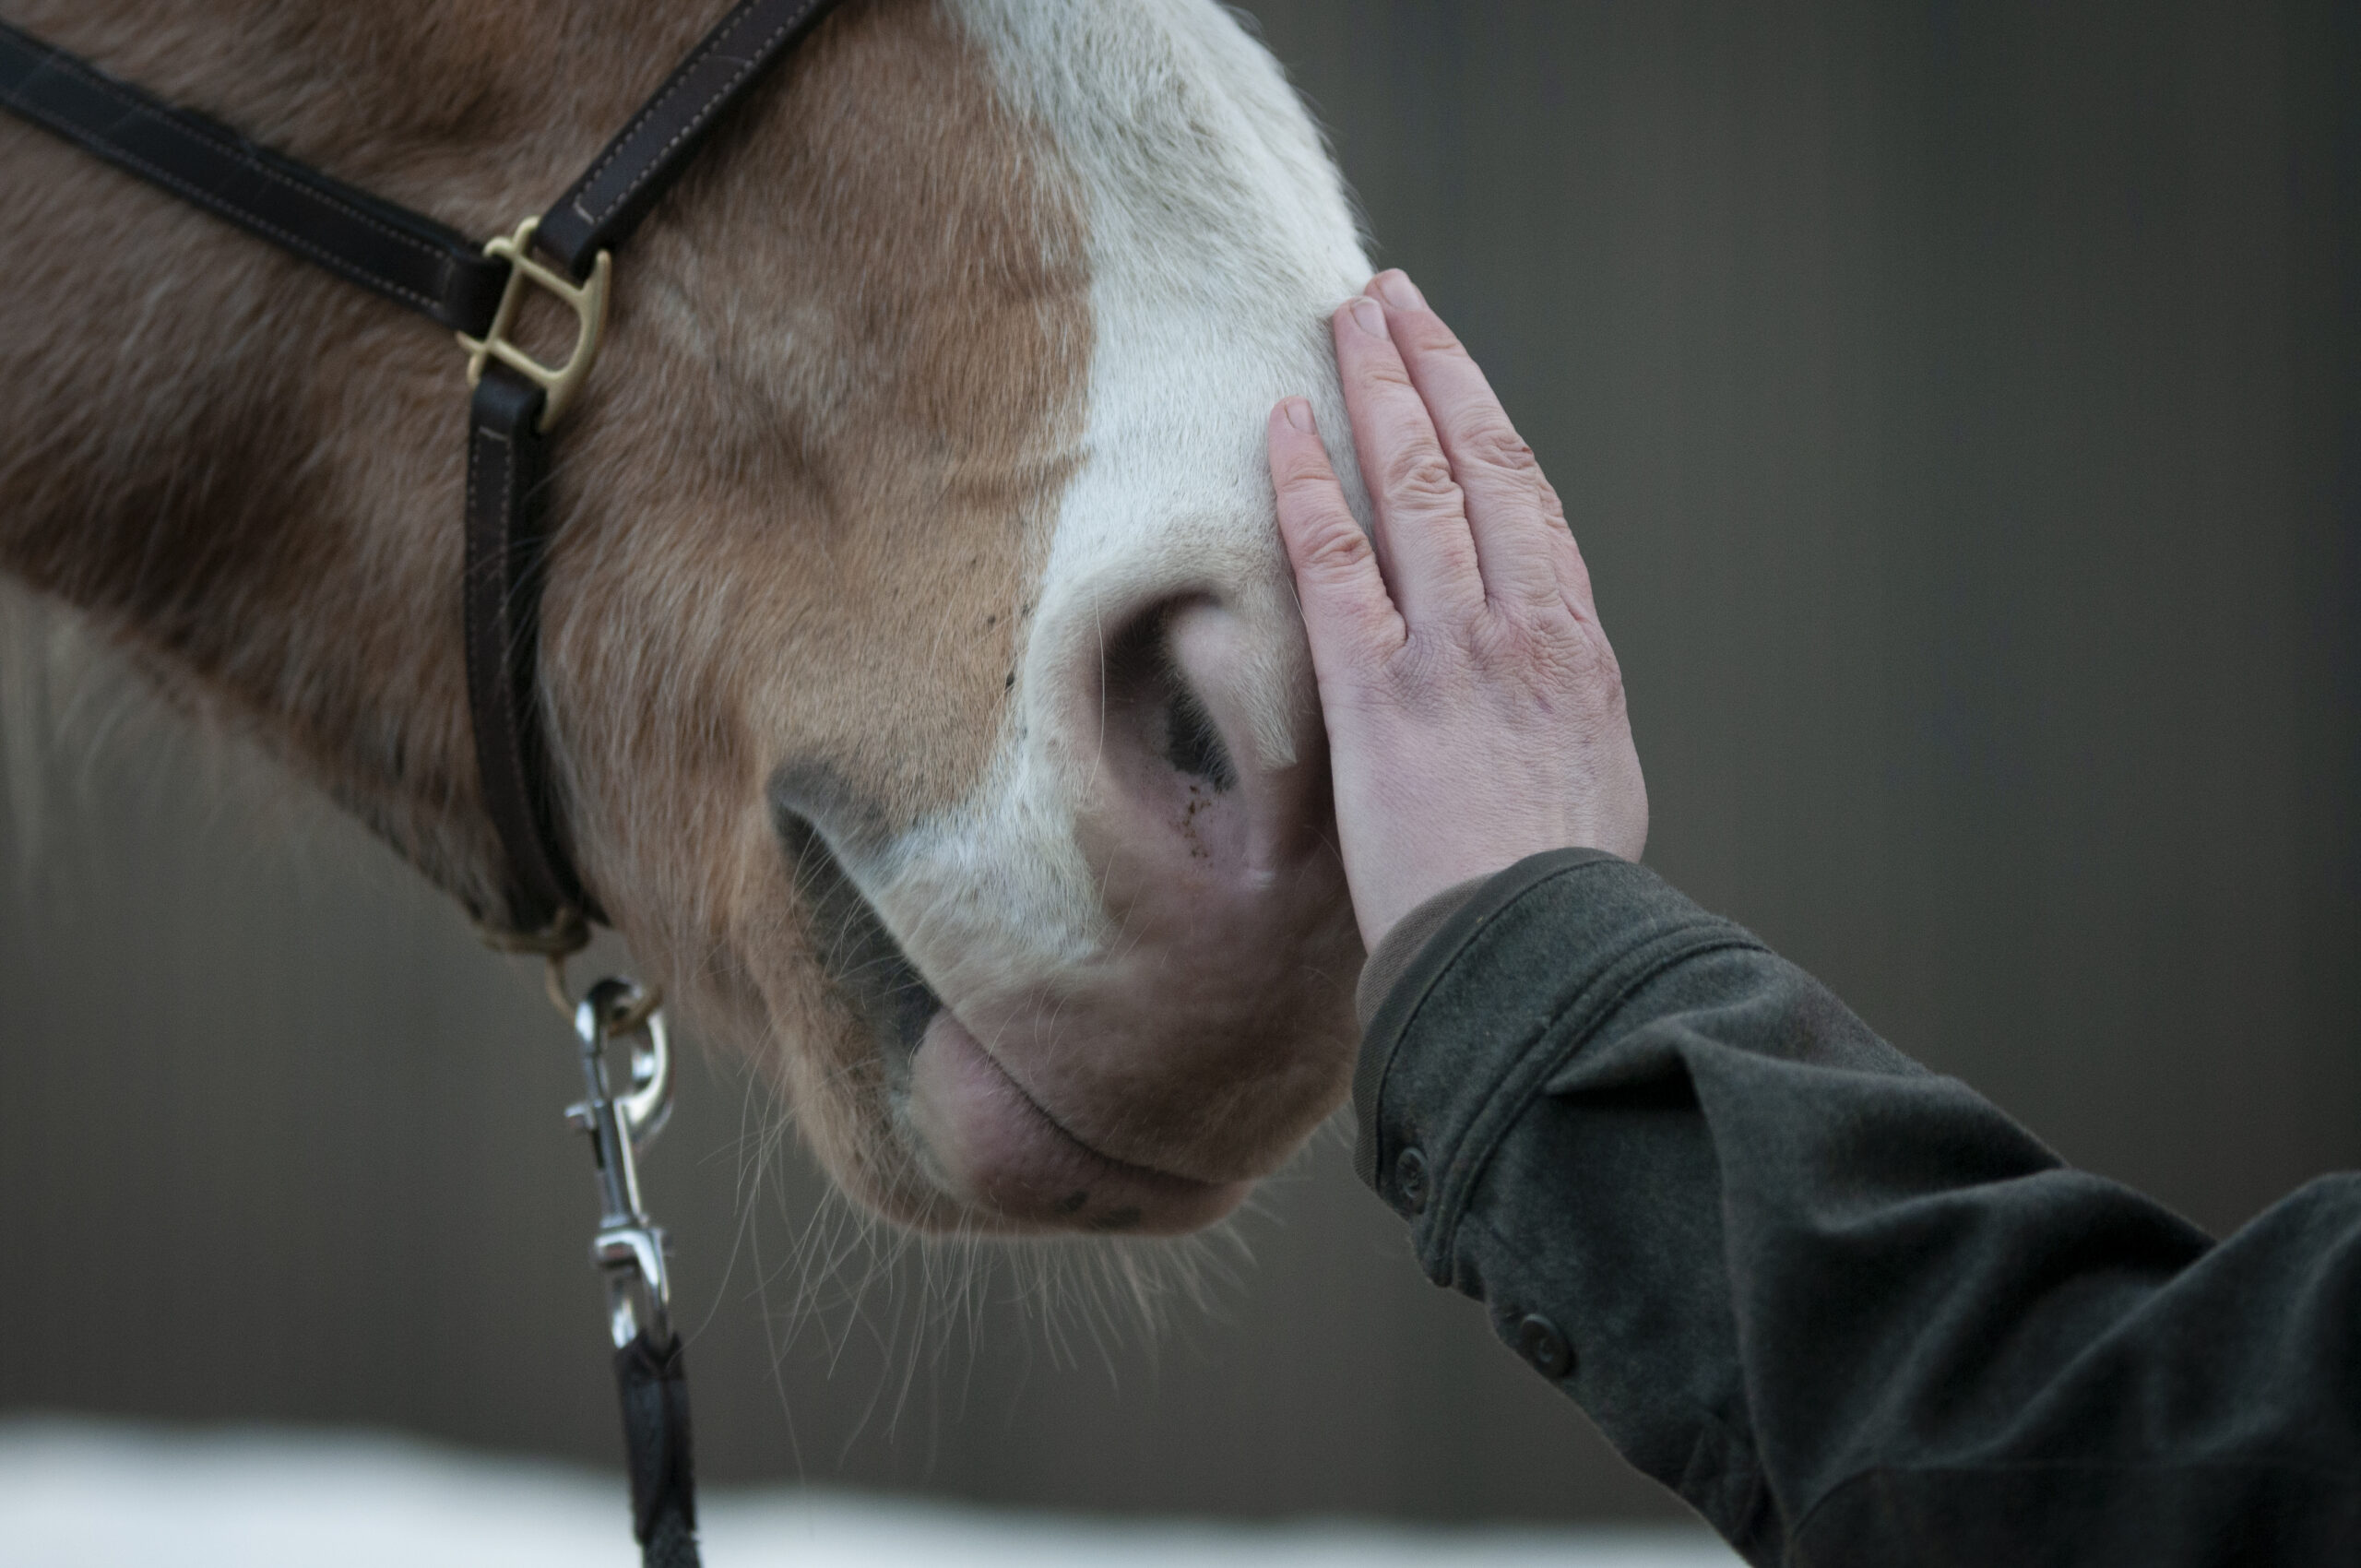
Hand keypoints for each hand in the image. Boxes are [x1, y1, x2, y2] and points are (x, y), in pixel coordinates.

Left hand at [1269, 271, 1647, 953]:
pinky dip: (1305, 480)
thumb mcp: (1592, 780)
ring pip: (1410, 482)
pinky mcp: (1374, 688)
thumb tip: (1537, 686)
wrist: (1534, 955)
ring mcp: (1448, 647)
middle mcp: (1520, 622)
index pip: (1528, 498)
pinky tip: (1281, 420)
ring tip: (1344, 317)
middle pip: (1473, 460)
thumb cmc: (1559, 890)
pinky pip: (1332, 556)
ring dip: (1374, 387)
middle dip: (1428, 367)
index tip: (1454, 369)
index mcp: (1576, 642)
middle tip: (1389, 298)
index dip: (1485, 420)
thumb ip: (1558, 708)